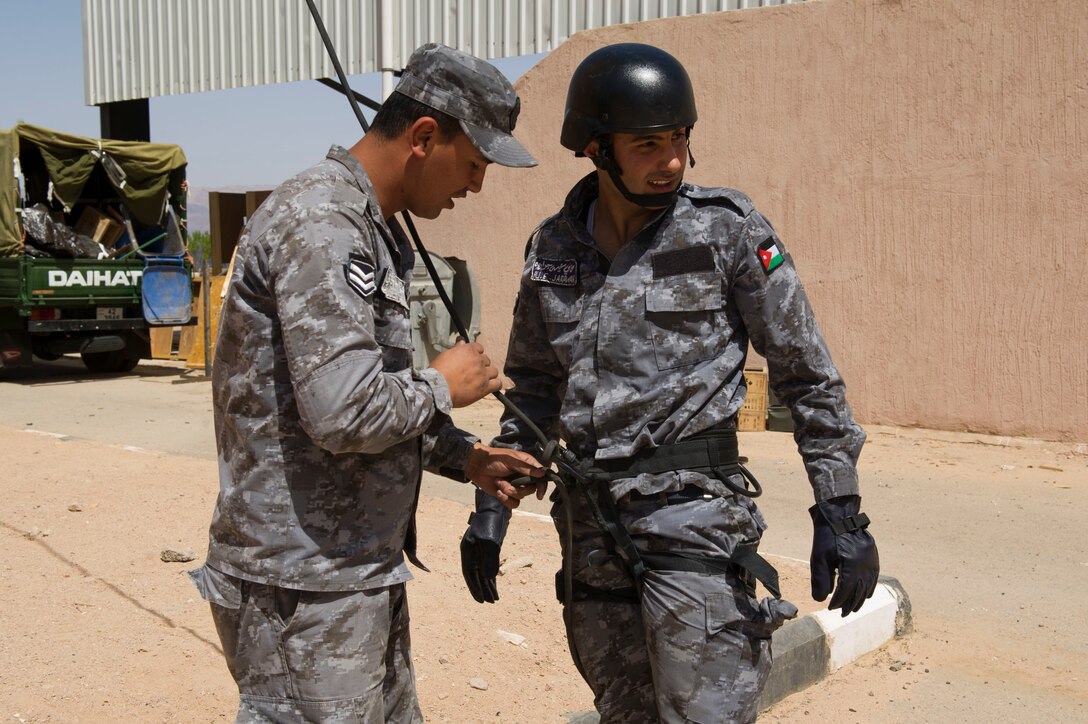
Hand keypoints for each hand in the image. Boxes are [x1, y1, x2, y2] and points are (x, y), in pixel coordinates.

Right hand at [429, 341, 500, 406]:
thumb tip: (461, 341)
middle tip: (473, 371)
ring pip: (494, 371)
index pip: (479, 348)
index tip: (472, 359)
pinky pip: (497, 384)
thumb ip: (457, 348)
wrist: (439, 389)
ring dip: (489, 374)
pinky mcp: (485, 387)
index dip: (476, 354)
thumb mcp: (446, 355)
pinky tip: (490, 387)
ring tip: (481, 380)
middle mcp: (478, 361)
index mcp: (469, 351)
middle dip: (481, 365)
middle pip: (487, 360)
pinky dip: (495, 385)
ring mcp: (483, 374)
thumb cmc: (439, 372)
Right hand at [461, 488, 510, 602]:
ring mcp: (480, 549)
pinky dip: (492, 574)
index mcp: (467, 551)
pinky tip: (495, 582)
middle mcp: (472, 552)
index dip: (475, 589)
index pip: (470, 574)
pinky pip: (489, 564)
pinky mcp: (489, 546)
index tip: (481, 601)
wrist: (496, 506)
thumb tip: (489, 578)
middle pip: (476, 575)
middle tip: (490, 602)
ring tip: (495, 597)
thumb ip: (489, 561)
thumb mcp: (490, 542)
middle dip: (483, 589)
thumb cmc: (490, 522)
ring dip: (488, 584)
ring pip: (483, 571)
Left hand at [465, 444, 546, 508]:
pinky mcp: (507, 494)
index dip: (542, 486)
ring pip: (521, 497)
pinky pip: (513, 503)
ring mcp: (515, 486)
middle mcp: (523, 476)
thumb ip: (526, 468)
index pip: (541, 477)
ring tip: (499, 483)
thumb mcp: (511, 461)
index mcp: (527, 465)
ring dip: (509, 492)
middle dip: (518, 489)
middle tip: (506, 483)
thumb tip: (542, 473)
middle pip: (530, 490)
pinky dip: (505, 499)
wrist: (477, 466)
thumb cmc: (494, 459)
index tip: (539, 494)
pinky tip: (498, 492)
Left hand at [809, 495, 879, 616]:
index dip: (838, 602)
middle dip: (850, 605)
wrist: (840, 517)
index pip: (845, 592)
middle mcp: (864, 567)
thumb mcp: (819, 558)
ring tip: (854, 608)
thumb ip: (820, 580)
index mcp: (851, 568)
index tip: (831, 609)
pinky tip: (866, 595)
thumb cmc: (827, 538)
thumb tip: (820, 601)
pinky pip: (874, 578)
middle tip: (843, 614)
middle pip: (858, 593)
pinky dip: (869, 588)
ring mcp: (871, 562)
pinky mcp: (874, 558)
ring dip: (860, 599)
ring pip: (868, 587)